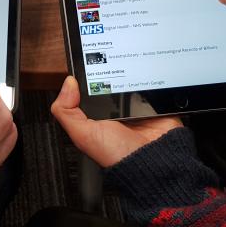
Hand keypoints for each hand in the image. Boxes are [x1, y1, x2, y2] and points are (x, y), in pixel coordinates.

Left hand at [51, 76, 181, 167]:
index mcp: (99, 115)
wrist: (153, 164)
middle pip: (112, 81)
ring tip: (131, 70)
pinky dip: (153, 79)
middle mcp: (118, 110)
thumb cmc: (119, 155)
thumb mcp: (83, 134)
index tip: (88, 62)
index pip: (90, 88)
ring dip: (133, 73)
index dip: (87, 75)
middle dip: (111, 70)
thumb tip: (67, 83)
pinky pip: (155, 85)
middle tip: (111, 65)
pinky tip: (149, 79)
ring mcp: (139, 107)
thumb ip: (67, 112)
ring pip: (134, 79)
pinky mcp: (158, 105)